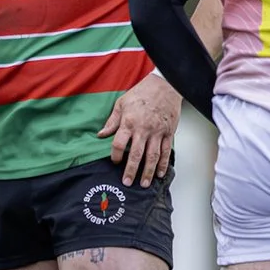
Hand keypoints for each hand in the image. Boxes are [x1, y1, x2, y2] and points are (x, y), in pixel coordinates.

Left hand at [99, 71, 180, 186]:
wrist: (164, 86)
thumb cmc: (141, 93)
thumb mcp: (122, 103)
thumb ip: (112, 121)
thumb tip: (101, 135)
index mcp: (129, 122)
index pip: (119, 144)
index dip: (116, 155)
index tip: (115, 162)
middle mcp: (143, 129)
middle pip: (136, 154)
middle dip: (131, 170)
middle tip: (127, 182)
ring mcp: (157, 132)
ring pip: (152, 156)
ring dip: (148, 172)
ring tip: (144, 184)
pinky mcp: (168, 133)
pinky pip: (166, 151)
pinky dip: (163, 164)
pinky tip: (159, 173)